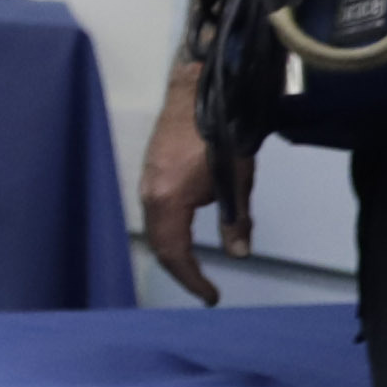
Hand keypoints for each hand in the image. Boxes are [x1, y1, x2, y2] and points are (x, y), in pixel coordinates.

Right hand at [139, 87, 247, 304]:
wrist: (199, 89)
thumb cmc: (221, 133)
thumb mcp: (237, 179)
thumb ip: (237, 219)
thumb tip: (239, 252)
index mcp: (168, 200)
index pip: (174, 253)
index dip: (192, 279)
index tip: (211, 297)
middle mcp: (149, 195)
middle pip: (160, 244)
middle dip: (181, 270)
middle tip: (204, 287)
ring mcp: (147, 182)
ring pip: (156, 229)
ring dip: (174, 251)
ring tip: (195, 266)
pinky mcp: (152, 171)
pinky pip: (156, 212)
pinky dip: (170, 231)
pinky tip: (185, 232)